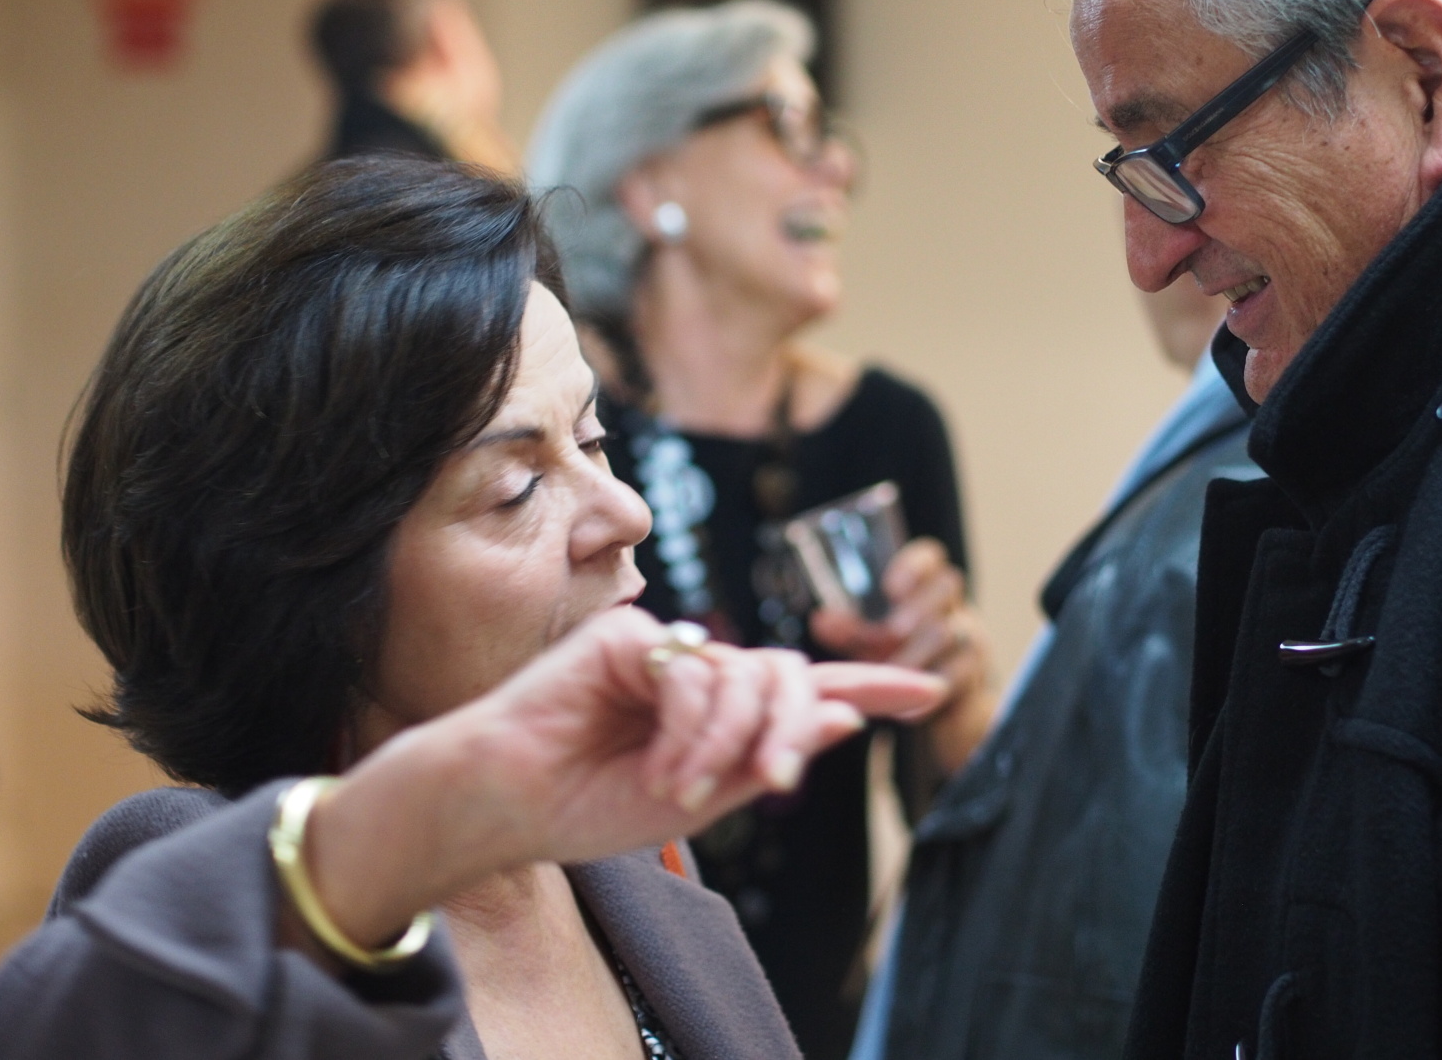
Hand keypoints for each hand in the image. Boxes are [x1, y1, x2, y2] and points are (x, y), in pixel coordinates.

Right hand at [302, 605, 944, 948]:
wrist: (507, 803)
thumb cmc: (587, 806)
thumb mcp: (698, 799)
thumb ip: (767, 757)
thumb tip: (844, 721)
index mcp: (720, 715)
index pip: (806, 692)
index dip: (871, 688)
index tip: (934, 689)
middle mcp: (700, 674)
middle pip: (787, 676)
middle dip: (794, 731)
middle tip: (775, 786)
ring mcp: (667, 649)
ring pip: (747, 676)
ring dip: (729, 742)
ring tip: (680, 789)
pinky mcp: (632, 634)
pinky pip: (695, 672)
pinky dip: (688, 726)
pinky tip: (657, 762)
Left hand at [809, 538, 994, 774]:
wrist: (940, 710)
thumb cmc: (903, 661)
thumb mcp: (870, 644)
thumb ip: (849, 630)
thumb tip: (822, 619)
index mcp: (925, 590)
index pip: (930, 558)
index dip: (914, 565)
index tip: (891, 588)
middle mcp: (951, 606)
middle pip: (949, 583)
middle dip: (918, 606)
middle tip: (893, 631)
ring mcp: (968, 638)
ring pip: (953, 630)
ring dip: (917, 653)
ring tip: (893, 671)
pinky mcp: (974, 674)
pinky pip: (960, 673)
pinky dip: (931, 690)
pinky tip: (909, 707)